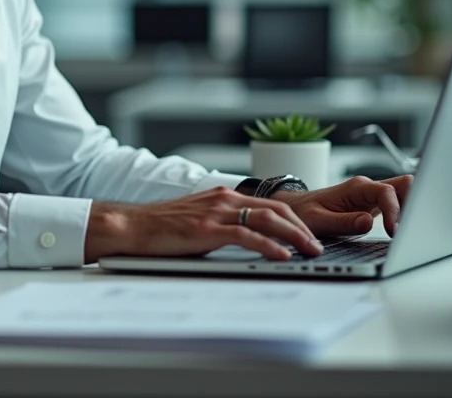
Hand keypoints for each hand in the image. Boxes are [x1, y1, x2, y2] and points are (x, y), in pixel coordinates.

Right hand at [84, 187, 324, 262]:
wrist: (132, 225)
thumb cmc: (162, 227)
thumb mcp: (200, 220)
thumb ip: (224, 225)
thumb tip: (249, 241)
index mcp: (224, 196)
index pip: (270, 205)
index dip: (295, 221)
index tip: (309, 236)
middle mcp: (223, 198)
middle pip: (276, 209)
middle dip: (302, 228)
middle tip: (318, 246)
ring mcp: (216, 212)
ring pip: (267, 219)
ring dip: (294, 236)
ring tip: (310, 251)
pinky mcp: (207, 228)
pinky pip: (246, 235)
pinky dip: (268, 245)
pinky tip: (281, 256)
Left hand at [275, 175, 413, 238]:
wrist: (295, 208)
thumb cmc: (303, 213)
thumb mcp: (318, 220)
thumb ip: (344, 222)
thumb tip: (369, 222)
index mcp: (356, 188)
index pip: (386, 192)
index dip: (394, 211)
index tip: (394, 232)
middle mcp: (368, 188)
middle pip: (405, 184)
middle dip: (416, 202)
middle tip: (414, 229)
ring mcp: (373, 196)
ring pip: (406, 193)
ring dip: (414, 209)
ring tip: (414, 233)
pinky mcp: (375, 206)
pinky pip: (399, 205)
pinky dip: (407, 216)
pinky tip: (407, 232)